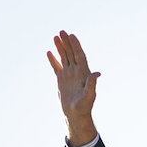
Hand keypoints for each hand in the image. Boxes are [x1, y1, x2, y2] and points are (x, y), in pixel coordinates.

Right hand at [47, 30, 100, 146]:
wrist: (76, 115)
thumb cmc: (84, 106)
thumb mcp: (89, 95)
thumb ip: (92, 83)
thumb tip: (97, 73)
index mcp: (84, 73)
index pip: (80, 56)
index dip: (76, 45)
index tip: (72, 35)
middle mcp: (77, 72)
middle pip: (71, 54)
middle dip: (67, 43)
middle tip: (62, 31)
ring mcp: (69, 75)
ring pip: (64, 58)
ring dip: (60, 47)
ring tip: (55, 36)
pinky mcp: (61, 80)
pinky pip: (56, 67)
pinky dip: (53, 60)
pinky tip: (49, 52)